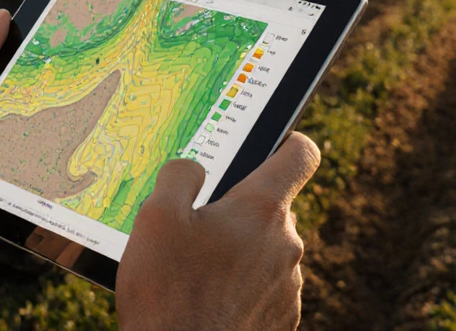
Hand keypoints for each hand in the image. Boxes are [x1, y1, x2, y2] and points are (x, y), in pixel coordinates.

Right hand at [116, 132, 320, 330]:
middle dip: (237, 212)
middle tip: (195, 230)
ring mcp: (289, 285)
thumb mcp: (155, 217)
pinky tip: (207, 299)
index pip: (300, 155)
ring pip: (267, 249)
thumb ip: (179, 175)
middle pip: (271, 208)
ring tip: (195, 272)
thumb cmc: (167, 291)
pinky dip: (242, 286)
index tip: (275, 144)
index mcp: (260, 209)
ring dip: (239, 252)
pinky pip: (266, 287)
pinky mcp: (283, 318)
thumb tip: (193, 167)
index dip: (289, 142)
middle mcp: (285, 244)